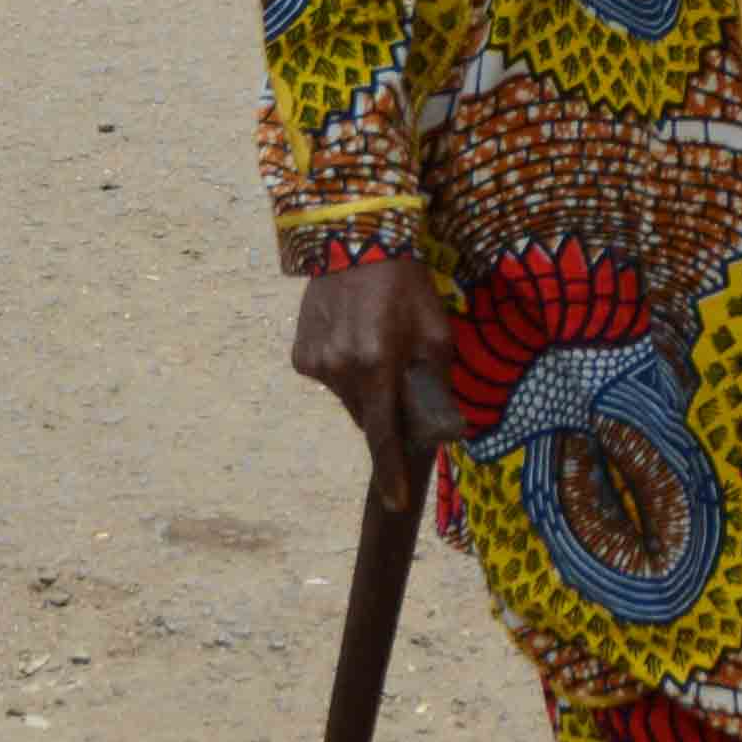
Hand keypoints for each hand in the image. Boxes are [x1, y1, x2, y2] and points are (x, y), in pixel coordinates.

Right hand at [291, 255, 453, 511]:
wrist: (356, 240)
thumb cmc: (406, 285)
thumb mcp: (436, 331)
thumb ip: (435, 381)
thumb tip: (441, 425)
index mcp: (376, 365)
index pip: (383, 435)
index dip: (390, 470)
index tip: (396, 501)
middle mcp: (339, 369)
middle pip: (367, 417)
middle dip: (386, 412)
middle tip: (401, 379)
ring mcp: (314, 362)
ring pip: (347, 399)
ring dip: (366, 389)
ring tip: (377, 346)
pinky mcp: (300, 354)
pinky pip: (329, 379)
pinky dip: (345, 372)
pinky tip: (354, 338)